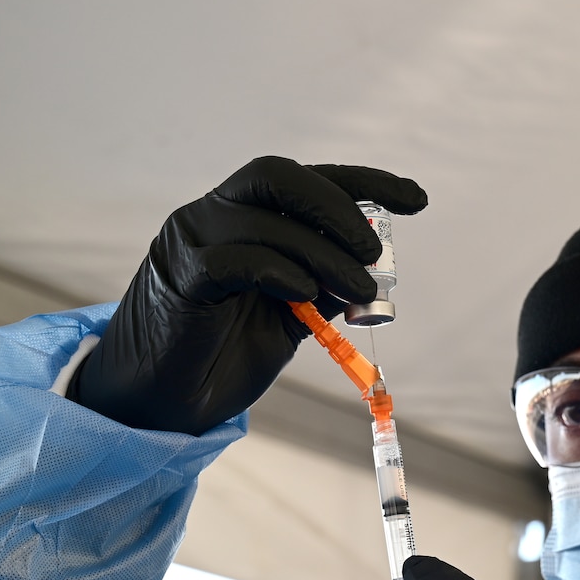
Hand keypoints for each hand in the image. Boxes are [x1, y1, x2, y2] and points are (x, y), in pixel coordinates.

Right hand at [67, 156, 426, 433]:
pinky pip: (235, 258)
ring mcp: (192, 239)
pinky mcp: (179, 274)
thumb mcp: (292, 318)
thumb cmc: (224, 354)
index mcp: (244, 216)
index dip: (364, 182)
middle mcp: (214, 214)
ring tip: (360, 290)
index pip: (306, 179)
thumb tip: (374, 273)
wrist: (162, 403)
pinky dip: (282, 272)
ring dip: (325, 253)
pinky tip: (306, 297)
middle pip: (278, 177)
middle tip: (375, 253)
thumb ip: (326, 288)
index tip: (417, 199)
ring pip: (265, 219)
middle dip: (339, 208)